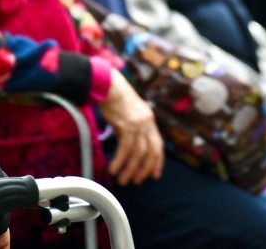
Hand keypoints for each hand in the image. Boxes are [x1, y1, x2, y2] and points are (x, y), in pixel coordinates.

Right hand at [98, 69, 164, 184]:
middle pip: (150, 151)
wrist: (108, 84)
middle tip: (135, 181)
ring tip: (122, 179)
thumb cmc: (114, 98)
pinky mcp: (126, 124)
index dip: (157, 161)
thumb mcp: (128, 113)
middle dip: (144, 169)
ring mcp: (138, 123)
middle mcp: (147, 121)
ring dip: (130, 169)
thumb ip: (131, 128)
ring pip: (138, 153)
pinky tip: (114, 168)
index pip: (158, 144)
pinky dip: (120, 161)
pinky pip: (125, 148)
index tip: (154, 175)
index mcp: (149, 119)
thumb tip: (127, 146)